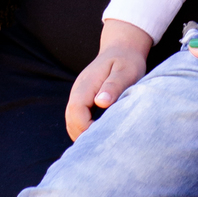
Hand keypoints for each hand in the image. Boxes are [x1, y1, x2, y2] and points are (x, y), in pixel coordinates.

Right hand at [65, 21, 150, 138]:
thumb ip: (113, 86)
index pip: (77, 113)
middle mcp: (78, 91)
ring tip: (102, 145)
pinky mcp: (84, 99)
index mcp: (86, 85)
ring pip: (72, 122)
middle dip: (83, 137)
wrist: (122, 47)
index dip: (87, 129)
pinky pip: (77, 119)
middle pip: (71, 121)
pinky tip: (99, 135)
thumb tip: (100, 103)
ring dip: (82, 135)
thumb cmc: (127, 60)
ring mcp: (79, 95)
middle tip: (103, 149)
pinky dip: (84, 129)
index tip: (105, 138)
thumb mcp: (125, 71)